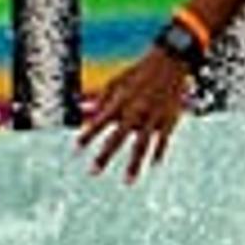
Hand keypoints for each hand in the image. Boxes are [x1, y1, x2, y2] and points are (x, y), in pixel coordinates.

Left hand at [75, 45, 192, 181]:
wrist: (169, 63)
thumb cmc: (138, 72)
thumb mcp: (116, 81)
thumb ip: (101, 98)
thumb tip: (84, 109)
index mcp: (120, 102)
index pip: (98, 123)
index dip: (86, 136)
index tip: (76, 149)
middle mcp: (134, 112)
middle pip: (117, 139)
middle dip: (103, 156)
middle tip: (92, 172)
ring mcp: (152, 118)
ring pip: (141, 146)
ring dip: (133, 165)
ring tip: (127, 182)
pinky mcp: (169, 120)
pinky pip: (163, 141)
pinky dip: (158, 153)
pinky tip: (153, 165)